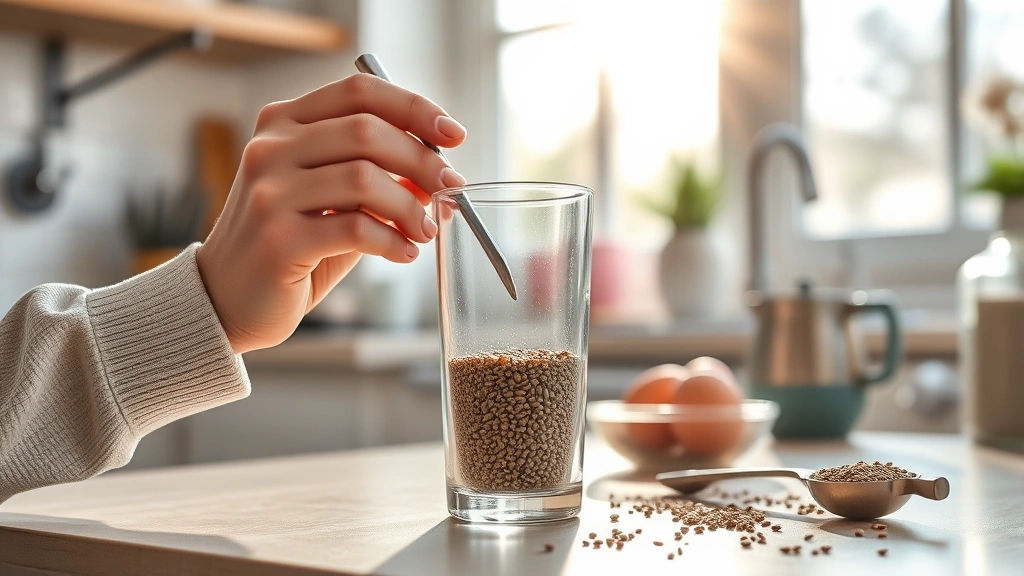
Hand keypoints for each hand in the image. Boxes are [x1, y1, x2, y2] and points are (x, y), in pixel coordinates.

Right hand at [196, 74, 467, 353]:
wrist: (226, 300)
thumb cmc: (289, 246)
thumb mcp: (335, 202)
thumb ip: (378, 180)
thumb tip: (439, 173)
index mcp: (283, 124)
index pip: (358, 91)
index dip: (413, 107)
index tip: (453, 134)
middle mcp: (270, 149)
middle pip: (367, 131)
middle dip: (423, 160)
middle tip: (451, 187)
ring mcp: (270, 192)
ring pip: (364, 178)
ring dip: (410, 206)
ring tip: (425, 230)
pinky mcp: (278, 239)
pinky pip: (355, 229)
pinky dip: (392, 240)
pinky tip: (404, 253)